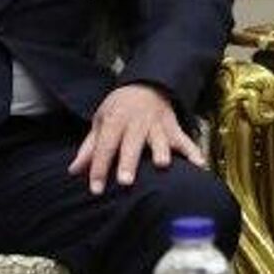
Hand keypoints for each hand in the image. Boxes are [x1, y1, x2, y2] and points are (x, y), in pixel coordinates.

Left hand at [68, 83, 204, 193]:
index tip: (96, 189)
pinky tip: (199, 165)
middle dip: (129, 162)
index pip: (105, 146)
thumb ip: (89, 147)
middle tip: (126, 181)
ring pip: (159, 139)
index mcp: (115, 119)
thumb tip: (73, 170)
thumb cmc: (120, 107)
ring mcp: (157, 124)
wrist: (148, 84)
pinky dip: (193, 151)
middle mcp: (137, 122)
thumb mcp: (101, 120)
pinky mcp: (173, 127)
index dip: (99, 167)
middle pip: (131, 144)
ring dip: (161, 151)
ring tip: (162, 165)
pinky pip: (185, 140)